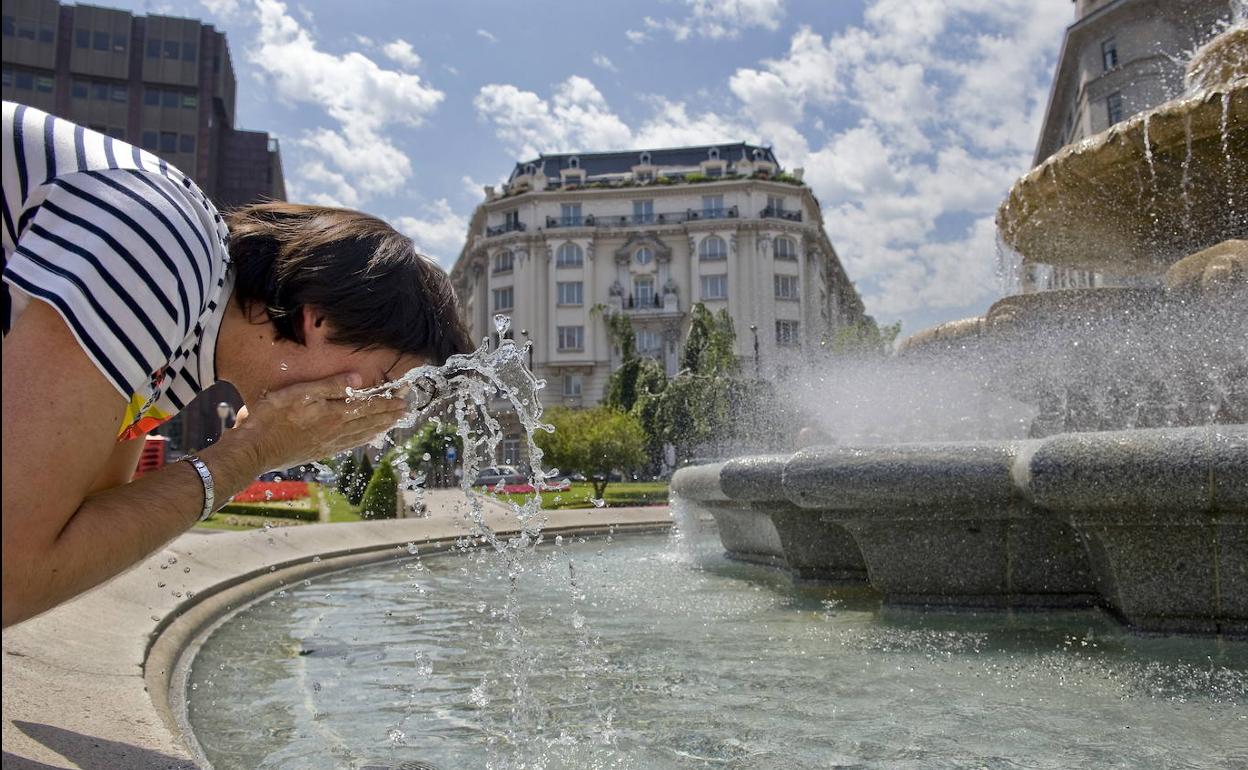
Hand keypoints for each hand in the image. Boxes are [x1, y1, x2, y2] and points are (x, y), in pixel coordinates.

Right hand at [220, 373, 408, 470]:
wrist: (255, 450)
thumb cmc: (273, 417)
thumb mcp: (300, 393)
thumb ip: (330, 386)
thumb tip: (359, 379)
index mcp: (335, 414)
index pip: (368, 406)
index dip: (387, 402)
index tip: (404, 400)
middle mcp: (336, 431)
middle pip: (369, 421)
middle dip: (389, 415)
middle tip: (406, 411)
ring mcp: (328, 443)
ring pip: (362, 434)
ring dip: (379, 427)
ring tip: (392, 424)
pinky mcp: (319, 451)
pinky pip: (349, 444)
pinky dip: (362, 439)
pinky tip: (365, 439)